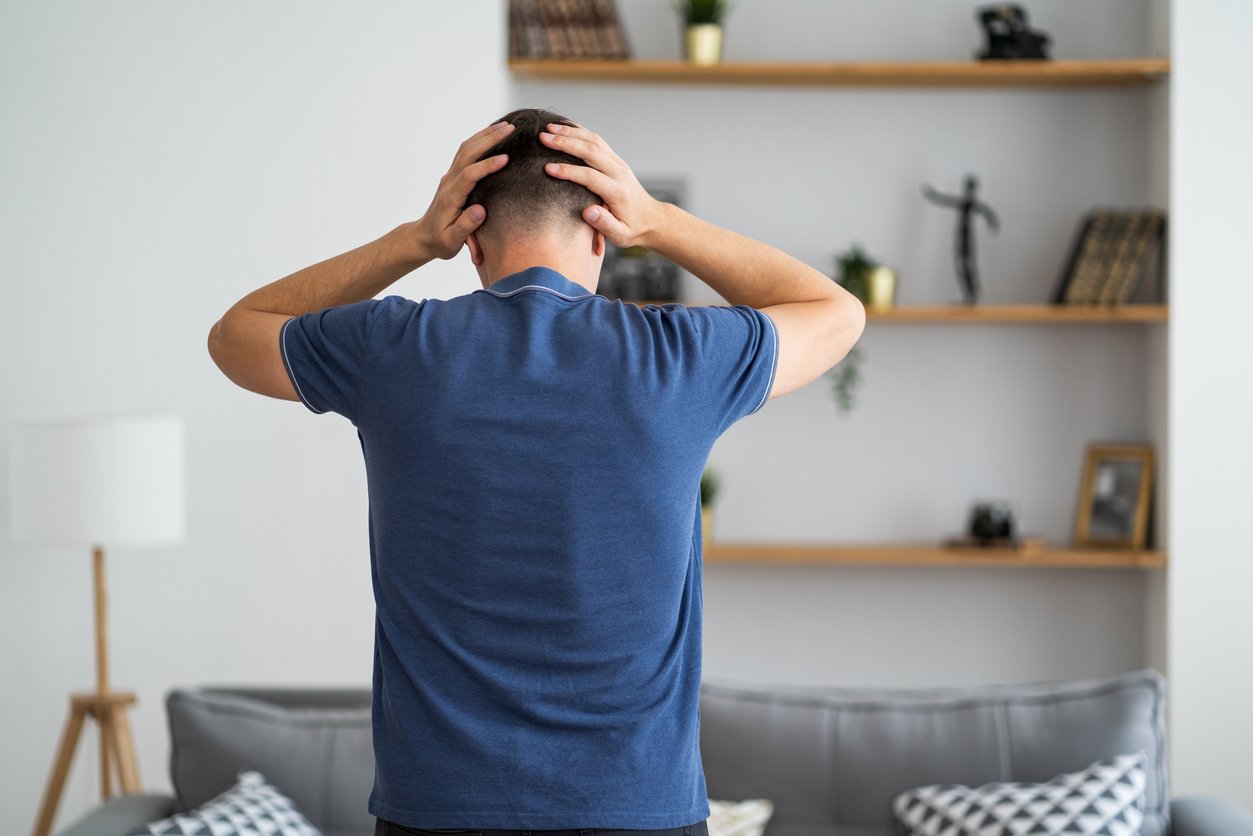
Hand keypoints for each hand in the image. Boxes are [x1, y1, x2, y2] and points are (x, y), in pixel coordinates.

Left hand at [414, 121, 513, 259]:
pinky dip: (480, 140)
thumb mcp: (451, 241)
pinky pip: (466, 152)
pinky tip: (493, 135)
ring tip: (506, 126)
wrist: (424, 237)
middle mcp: (449, 182)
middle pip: (468, 153)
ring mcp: (451, 176)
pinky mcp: (454, 176)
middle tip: (511, 129)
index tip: (506, 159)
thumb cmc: (441, 242)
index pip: (469, 175)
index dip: (487, 165)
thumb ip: (465, 227)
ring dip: (485, 135)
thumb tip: (480, 210)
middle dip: (489, 139)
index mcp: (451, 196)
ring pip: (466, 148)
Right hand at [539, 122, 663, 248]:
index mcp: (618, 192)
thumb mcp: (621, 235)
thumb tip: (588, 212)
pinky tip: (564, 127)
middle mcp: (619, 173)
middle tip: (543, 137)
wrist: (651, 219)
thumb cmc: (632, 229)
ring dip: (570, 132)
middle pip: (591, 151)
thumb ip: (605, 225)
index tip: (548, 168)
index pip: (590, 177)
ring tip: (548, 127)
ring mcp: (618, 163)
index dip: (568, 171)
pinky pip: (597, 140)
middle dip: (565, 143)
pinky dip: (580, 131)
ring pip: (594, 141)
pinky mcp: (615, 159)